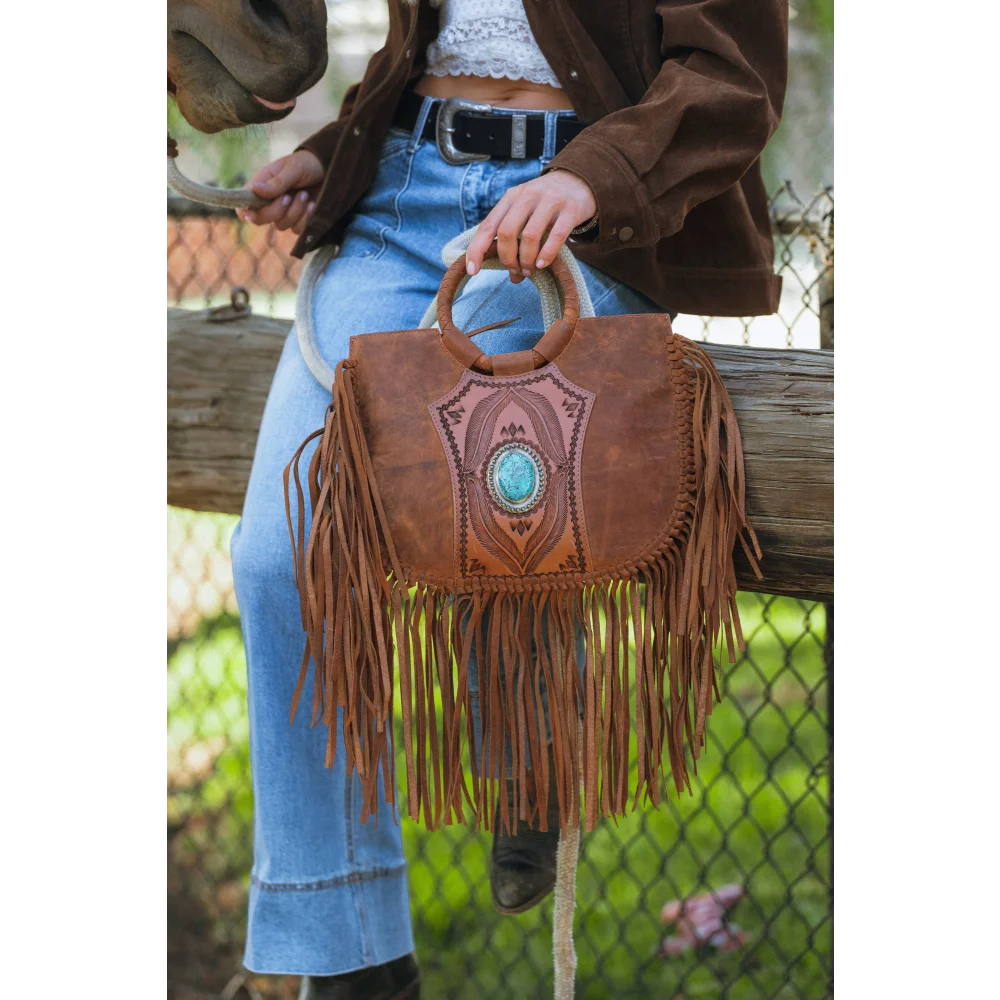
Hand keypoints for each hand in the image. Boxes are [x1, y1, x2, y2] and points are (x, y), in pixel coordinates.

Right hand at [235, 150, 324, 233]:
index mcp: (262, 186)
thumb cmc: (307, 164)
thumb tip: (255, 189)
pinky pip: (297, 230)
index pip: (244, 205)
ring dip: (294, 211)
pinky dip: (305, 218)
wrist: (328, 170)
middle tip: (288, 196)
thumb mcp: (293, 168)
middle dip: (275, 211)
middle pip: (260, 219)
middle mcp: (270, 201)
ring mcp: (284, 213)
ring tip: (304, 194)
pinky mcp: (298, 221)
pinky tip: (312, 204)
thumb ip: (276, 182)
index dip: (245, 212)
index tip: (253, 213)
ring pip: (281, 225)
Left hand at [465, 170, 596, 282]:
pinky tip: (541, 264)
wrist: (578, 181)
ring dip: (527, 260)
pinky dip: (546, 254)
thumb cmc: (545, 204)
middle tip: (515, 271)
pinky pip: (555, 236)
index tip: (472, 270)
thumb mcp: (524, 212)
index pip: (488, 226)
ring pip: (530, 236)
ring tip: (529, 271)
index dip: (477, 249)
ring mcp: (550, 201)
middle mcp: (527, 196)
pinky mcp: (570, 210)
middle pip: (507, 232)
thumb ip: (515, 240)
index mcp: (510, 197)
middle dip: (507, 258)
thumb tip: (513, 277)